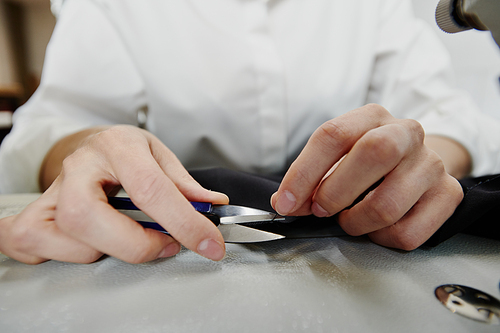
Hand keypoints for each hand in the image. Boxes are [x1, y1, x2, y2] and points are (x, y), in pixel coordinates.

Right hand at [0, 125, 227, 263]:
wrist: (91, 144)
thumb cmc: (125, 152)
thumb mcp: (159, 155)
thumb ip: (184, 183)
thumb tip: (211, 205)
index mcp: (117, 146)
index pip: (150, 188)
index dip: (184, 222)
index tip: (208, 244)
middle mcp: (77, 166)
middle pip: (86, 215)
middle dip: (133, 244)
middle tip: (164, 244)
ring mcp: (51, 191)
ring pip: (60, 234)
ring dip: (103, 250)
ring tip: (125, 237)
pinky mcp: (35, 213)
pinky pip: (31, 243)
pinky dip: (60, 255)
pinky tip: (86, 244)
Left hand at [271, 104, 464, 249]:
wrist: (416, 163)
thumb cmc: (369, 163)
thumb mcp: (337, 159)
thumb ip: (310, 179)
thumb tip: (285, 203)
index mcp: (371, 117)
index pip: (333, 135)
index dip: (304, 172)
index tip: (286, 202)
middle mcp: (406, 132)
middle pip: (373, 154)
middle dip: (335, 192)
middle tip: (320, 211)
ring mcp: (431, 163)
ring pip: (389, 204)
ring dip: (357, 223)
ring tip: (349, 221)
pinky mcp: (448, 194)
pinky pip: (408, 232)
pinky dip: (382, 239)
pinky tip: (377, 229)